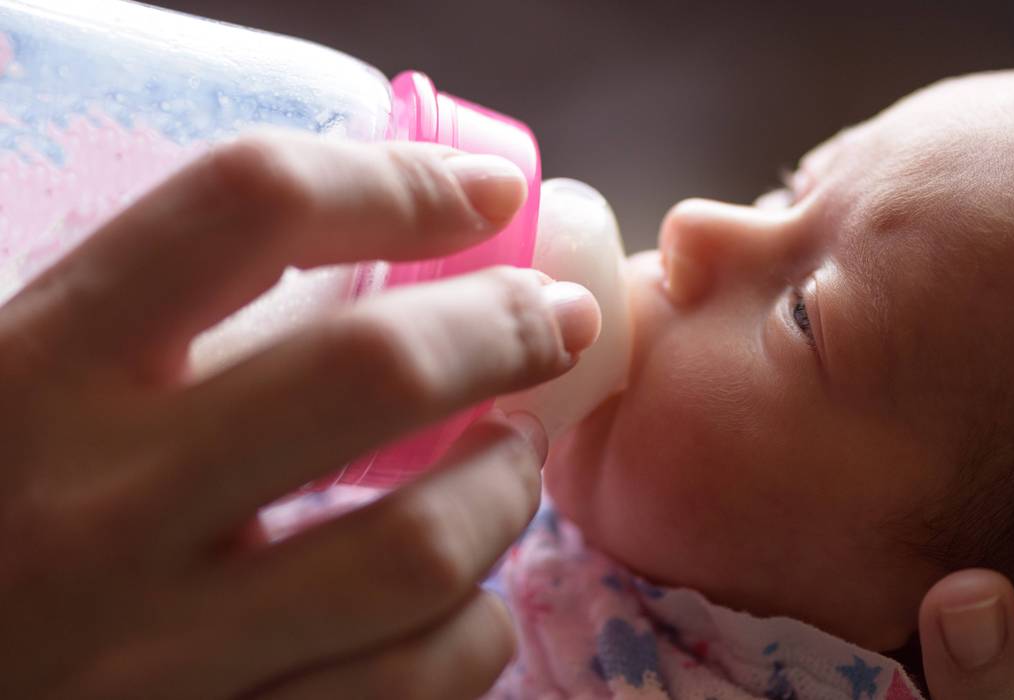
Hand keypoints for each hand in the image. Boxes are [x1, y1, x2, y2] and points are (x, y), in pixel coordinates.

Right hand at [0, 133, 599, 697]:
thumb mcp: (21, 396)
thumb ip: (146, 327)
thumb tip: (365, 243)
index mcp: (31, 373)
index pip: (246, 210)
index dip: (395, 182)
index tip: (483, 191)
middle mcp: (91, 508)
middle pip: (373, 370)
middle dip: (504, 329)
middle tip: (552, 322)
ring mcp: (155, 655)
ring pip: (420, 549)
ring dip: (504, 489)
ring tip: (509, 460)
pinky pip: (415, 684)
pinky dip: (472, 630)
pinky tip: (461, 600)